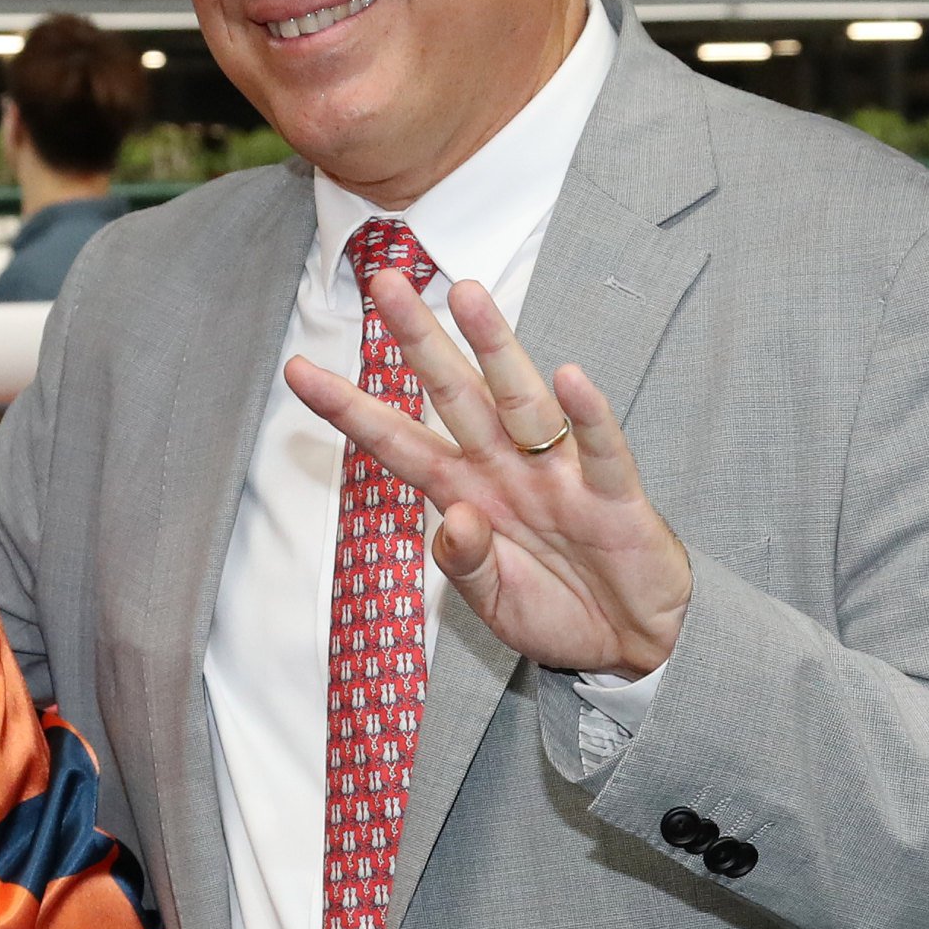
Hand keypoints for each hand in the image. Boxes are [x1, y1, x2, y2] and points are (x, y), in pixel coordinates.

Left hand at [282, 272, 691, 678]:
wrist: (631, 646)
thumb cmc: (557, 612)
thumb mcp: (494, 602)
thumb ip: (466, 563)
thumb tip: (452, 520)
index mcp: (466, 493)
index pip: (398, 442)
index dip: (349, 409)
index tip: (297, 372)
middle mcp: (507, 470)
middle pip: (456, 395)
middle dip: (420, 340)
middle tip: (383, 282)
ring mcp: (560, 476)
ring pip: (522, 399)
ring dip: (496, 347)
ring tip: (467, 294)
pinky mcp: (614, 496)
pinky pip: (599, 449)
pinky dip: (588, 415)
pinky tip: (570, 377)